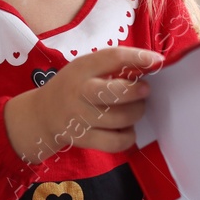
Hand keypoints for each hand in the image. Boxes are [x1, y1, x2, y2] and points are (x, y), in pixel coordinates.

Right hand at [3, 47, 164, 162]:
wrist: (42, 115)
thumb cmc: (72, 87)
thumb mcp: (85, 68)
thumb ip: (111, 65)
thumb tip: (151, 63)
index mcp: (82, 68)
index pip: (112, 58)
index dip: (138, 58)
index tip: (157, 60)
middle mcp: (80, 92)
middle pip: (116, 92)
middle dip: (138, 91)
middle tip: (144, 90)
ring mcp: (81, 118)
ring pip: (122, 118)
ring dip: (137, 113)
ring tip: (135, 108)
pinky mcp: (84, 139)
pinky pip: (117, 142)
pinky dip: (128, 136)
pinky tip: (125, 128)